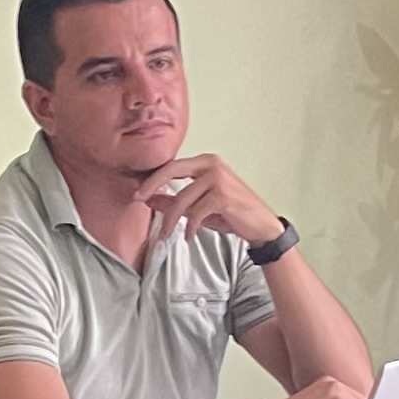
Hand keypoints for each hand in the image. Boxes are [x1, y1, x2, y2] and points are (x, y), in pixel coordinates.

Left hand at [138, 154, 284, 248]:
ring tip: (166, 234)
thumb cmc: (231, 213)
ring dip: (171, 220)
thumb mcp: (199, 207)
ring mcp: (218, 179)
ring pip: (182, 199)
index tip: (138, 193)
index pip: (172, 165)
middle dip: (152, 186)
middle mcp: (211, 165)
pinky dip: (190, 227)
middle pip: (172, 171)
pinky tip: (189, 236)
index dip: (153, 179)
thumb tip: (149, 199)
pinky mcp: (223, 196)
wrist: (260, 226)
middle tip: (138, 199)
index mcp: (206, 162)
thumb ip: (175, 201)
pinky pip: (196, 213)